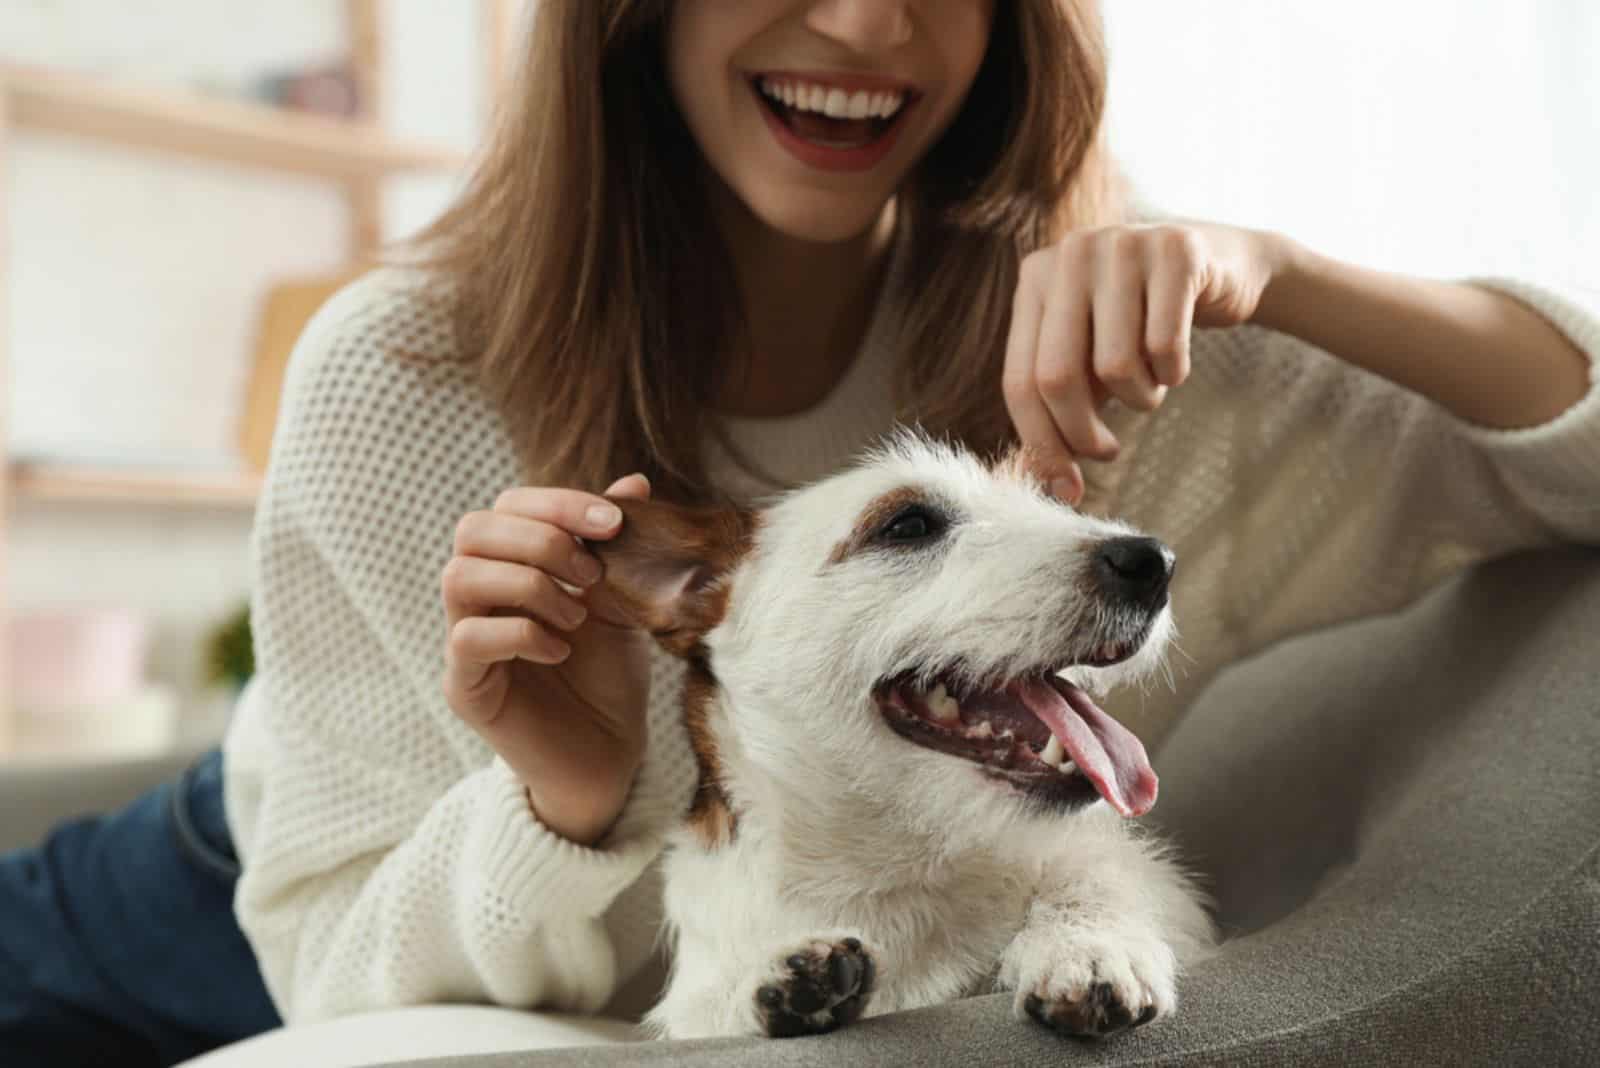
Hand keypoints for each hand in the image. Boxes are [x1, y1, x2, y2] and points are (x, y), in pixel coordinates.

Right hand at [442, 473, 654, 845]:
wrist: (610, 750)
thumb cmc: (609, 673)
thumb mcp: (621, 599)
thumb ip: (616, 545)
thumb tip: (632, 482)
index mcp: (511, 565)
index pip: (508, 506)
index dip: (557, 503)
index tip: (613, 523)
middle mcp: (479, 596)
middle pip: (472, 530)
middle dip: (541, 540)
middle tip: (591, 576)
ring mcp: (464, 640)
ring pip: (459, 577)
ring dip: (529, 585)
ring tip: (575, 617)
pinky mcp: (464, 686)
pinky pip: (467, 638)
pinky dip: (521, 633)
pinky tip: (561, 651)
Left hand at [1003, 222, 1284, 501]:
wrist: (1223, 267)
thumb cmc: (1141, 324)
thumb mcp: (1089, 364)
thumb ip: (1055, 413)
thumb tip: (1033, 481)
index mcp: (1035, 280)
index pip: (1020, 379)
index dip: (1041, 445)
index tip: (1066, 489)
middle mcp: (1070, 253)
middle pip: (1057, 377)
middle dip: (1083, 435)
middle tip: (1107, 452)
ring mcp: (1122, 244)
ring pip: (1115, 366)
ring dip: (1139, 399)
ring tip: (1150, 386)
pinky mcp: (1177, 249)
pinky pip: (1165, 345)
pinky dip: (1173, 373)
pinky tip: (1175, 364)